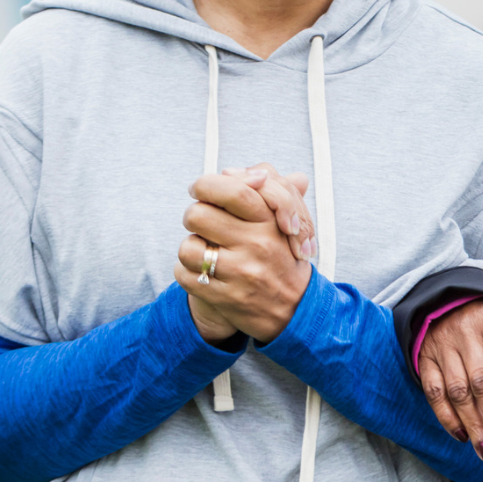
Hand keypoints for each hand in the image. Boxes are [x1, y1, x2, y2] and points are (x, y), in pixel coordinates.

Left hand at [177, 166, 313, 342]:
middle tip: (203, 223)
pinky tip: (205, 273)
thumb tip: (230, 171)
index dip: (206, 185)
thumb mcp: (285, 222)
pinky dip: (188, 273)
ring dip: (191, 248)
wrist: (297, 310)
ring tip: (206, 251)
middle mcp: (257, 245)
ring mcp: (241, 273)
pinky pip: (185, 275)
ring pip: (188, 246)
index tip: (200, 189)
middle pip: (197, 215)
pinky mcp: (226, 297)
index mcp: (270, 222)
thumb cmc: (284, 259)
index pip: (233, 190)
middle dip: (194, 217)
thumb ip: (265, 190)